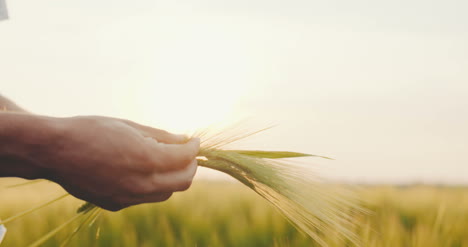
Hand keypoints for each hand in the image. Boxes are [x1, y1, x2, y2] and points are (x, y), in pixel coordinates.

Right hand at [36, 116, 198, 210]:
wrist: (52, 151)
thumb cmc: (90, 130)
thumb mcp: (129, 126)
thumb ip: (161, 136)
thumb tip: (184, 139)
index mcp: (146, 159)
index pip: (185, 158)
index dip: (194, 147)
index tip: (193, 140)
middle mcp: (140, 183)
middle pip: (183, 182)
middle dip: (190, 166)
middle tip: (186, 153)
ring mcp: (128, 198)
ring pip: (165, 193)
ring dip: (172, 178)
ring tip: (165, 160)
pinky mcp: (115, 204)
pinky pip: (143, 197)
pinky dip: (151, 185)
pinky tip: (140, 170)